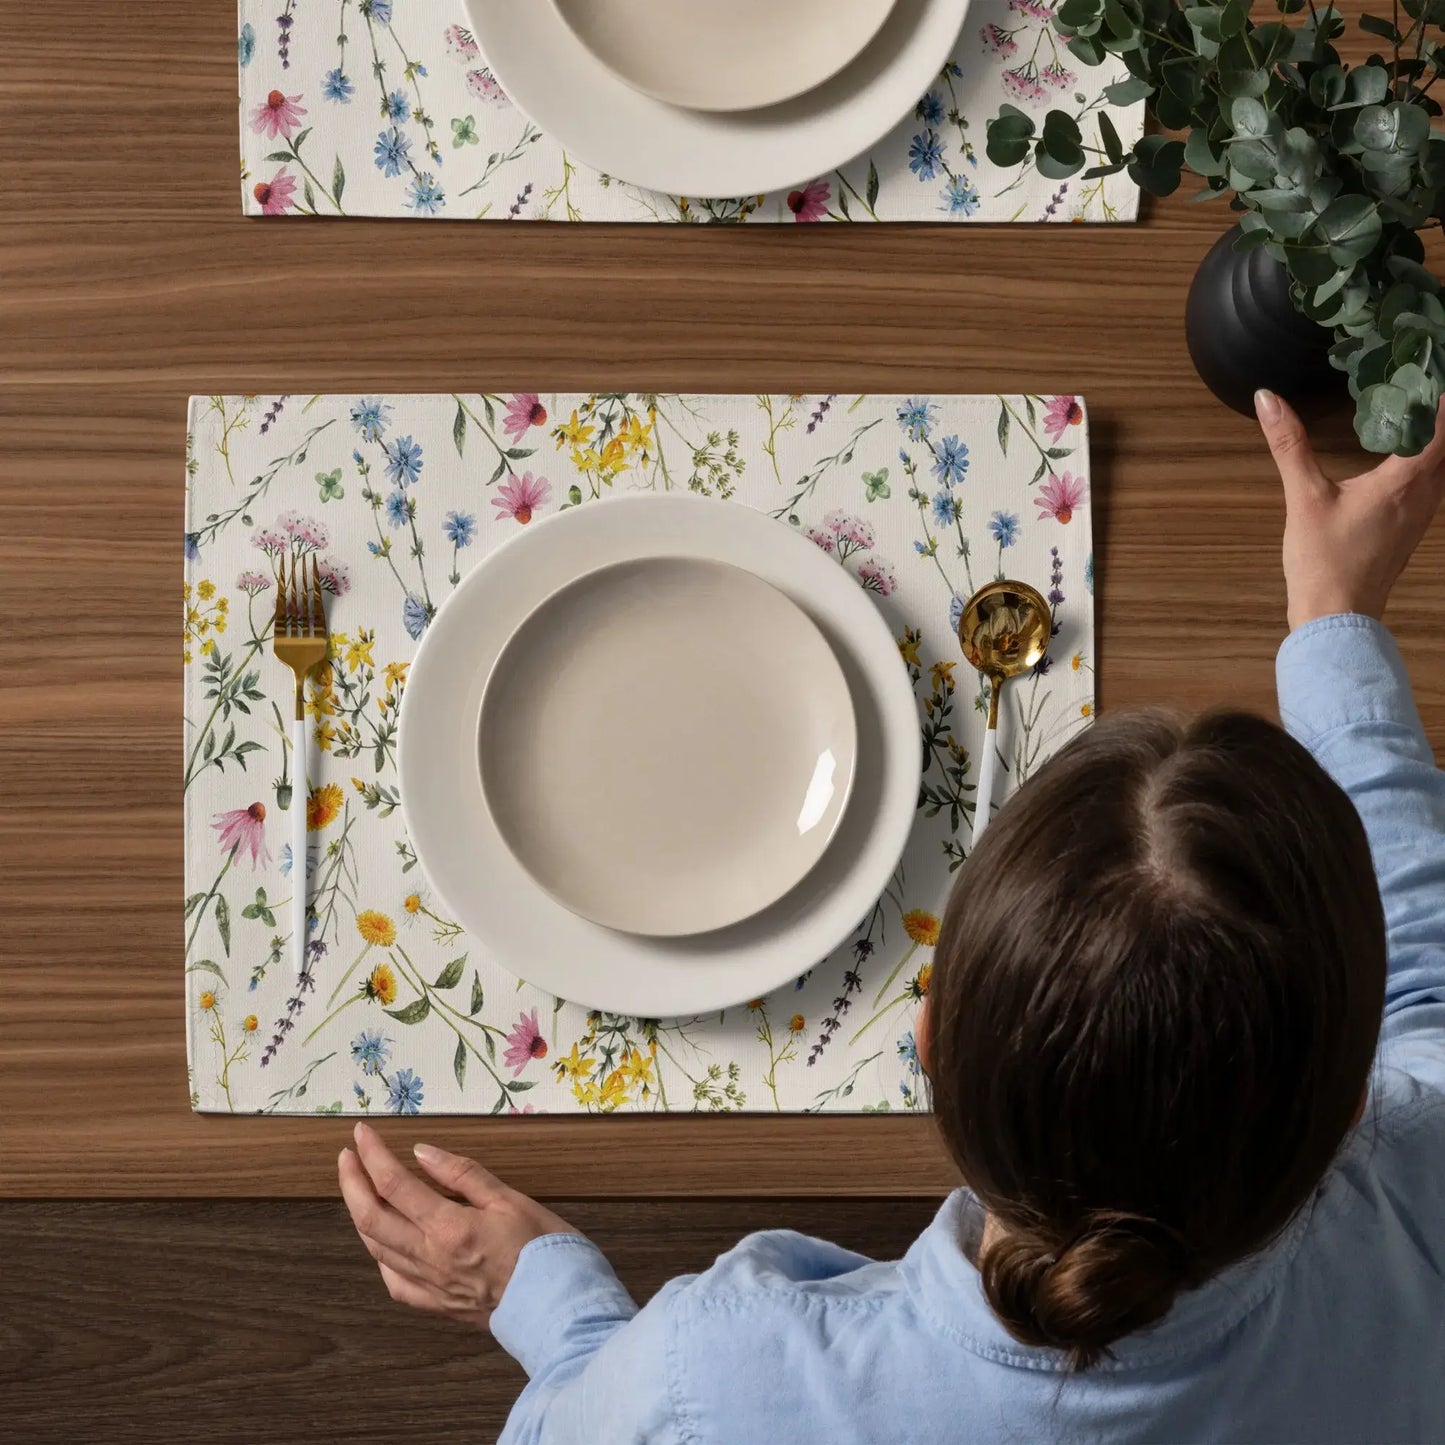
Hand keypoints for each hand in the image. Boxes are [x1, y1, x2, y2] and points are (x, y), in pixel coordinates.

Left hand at [338, 1122, 579, 1325]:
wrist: (560, 1308)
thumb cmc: (544, 1248)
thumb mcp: (511, 1198)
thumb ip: (464, 1175)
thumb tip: (422, 1153)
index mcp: (449, 1227)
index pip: (394, 1184)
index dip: (373, 1155)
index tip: (363, 1132)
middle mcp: (429, 1258)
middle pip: (371, 1217)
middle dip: (352, 1182)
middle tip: (346, 1155)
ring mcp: (429, 1285)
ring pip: (376, 1249)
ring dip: (360, 1214)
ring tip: (357, 1188)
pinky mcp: (436, 1305)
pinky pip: (394, 1281)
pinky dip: (380, 1256)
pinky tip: (382, 1243)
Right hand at [1255, 389, 1444, 629]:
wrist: (1336, 618)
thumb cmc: (1324, 561)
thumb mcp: (1303, 498)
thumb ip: (1289, 445)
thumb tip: (1267, 398)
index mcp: (1404, 481)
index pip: (1442, 427)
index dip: (1441, 398)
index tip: (1427, 371)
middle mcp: (1425, 495)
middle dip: (1440, 415)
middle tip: (1418, 385)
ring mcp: (1422, 515)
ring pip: (1443, 466)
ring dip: (1436, 439)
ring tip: (1415, 412)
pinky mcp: (1411, 530)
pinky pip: (1432, 484)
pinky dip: (1428, 462)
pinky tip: (1403, 458)